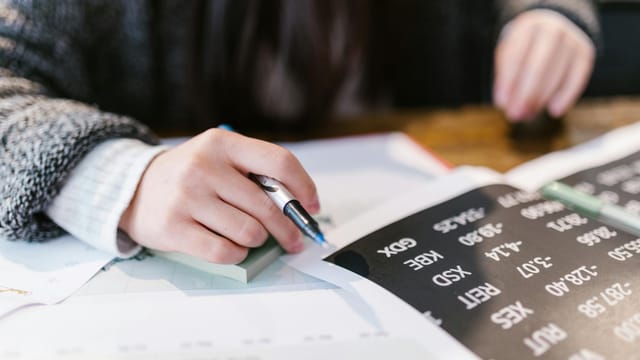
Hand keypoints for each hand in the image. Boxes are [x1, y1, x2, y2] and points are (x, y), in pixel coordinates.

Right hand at [119, 128, 319, 263]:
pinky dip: (237, 254)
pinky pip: (225, 251)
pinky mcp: (174, 227)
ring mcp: (186, 197)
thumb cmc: (189, 176)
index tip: (312, 206)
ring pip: (249, 232)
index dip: (304, 187)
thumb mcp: (218, 158)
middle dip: (288, 229)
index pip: (279, 162)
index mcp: (222, 143)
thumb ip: (254, 173)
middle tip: (294, 240)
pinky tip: (234, 248)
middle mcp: (204, 166)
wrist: (132, 188)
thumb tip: (298, 205)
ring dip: (258, 241)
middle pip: (267, 205)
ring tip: (252, 238)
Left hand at [493, 10, 595, 120]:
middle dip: (526, 94)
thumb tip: (505, 104)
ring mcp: (570, 39)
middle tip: (515, 115)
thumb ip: (505, 78)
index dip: (507, 82)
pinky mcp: (584, 52)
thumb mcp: (509, 55)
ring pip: (557, 72)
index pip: (515, 56)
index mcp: (526, 27)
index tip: (501, 104)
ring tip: (528, 115)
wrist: (551, 29)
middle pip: (538, 65)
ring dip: (542, 98)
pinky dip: (566, 95)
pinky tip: (554, 111)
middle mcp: (551, 29)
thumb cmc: (524, 49)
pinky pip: (577, 76)